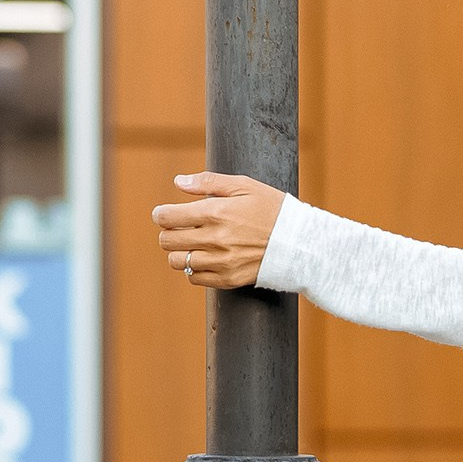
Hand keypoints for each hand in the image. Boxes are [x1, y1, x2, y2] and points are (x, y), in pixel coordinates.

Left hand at [153, 171, 283, 290]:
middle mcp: (215, 239)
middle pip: (167, 240)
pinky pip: (194, 278)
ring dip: (179, 252)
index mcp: (216, 212)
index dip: (161, 214)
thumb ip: (209, 182)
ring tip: (192, 244)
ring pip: (177, 262)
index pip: (168, 217)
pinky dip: (194, 269)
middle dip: (168, 232)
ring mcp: (221, 262)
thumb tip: (178, 182)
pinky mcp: (227, 279)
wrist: (300, 242)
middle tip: (179, 228)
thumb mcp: (244, 186)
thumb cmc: (272, 209)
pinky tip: (206, 258)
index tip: (165, 214)